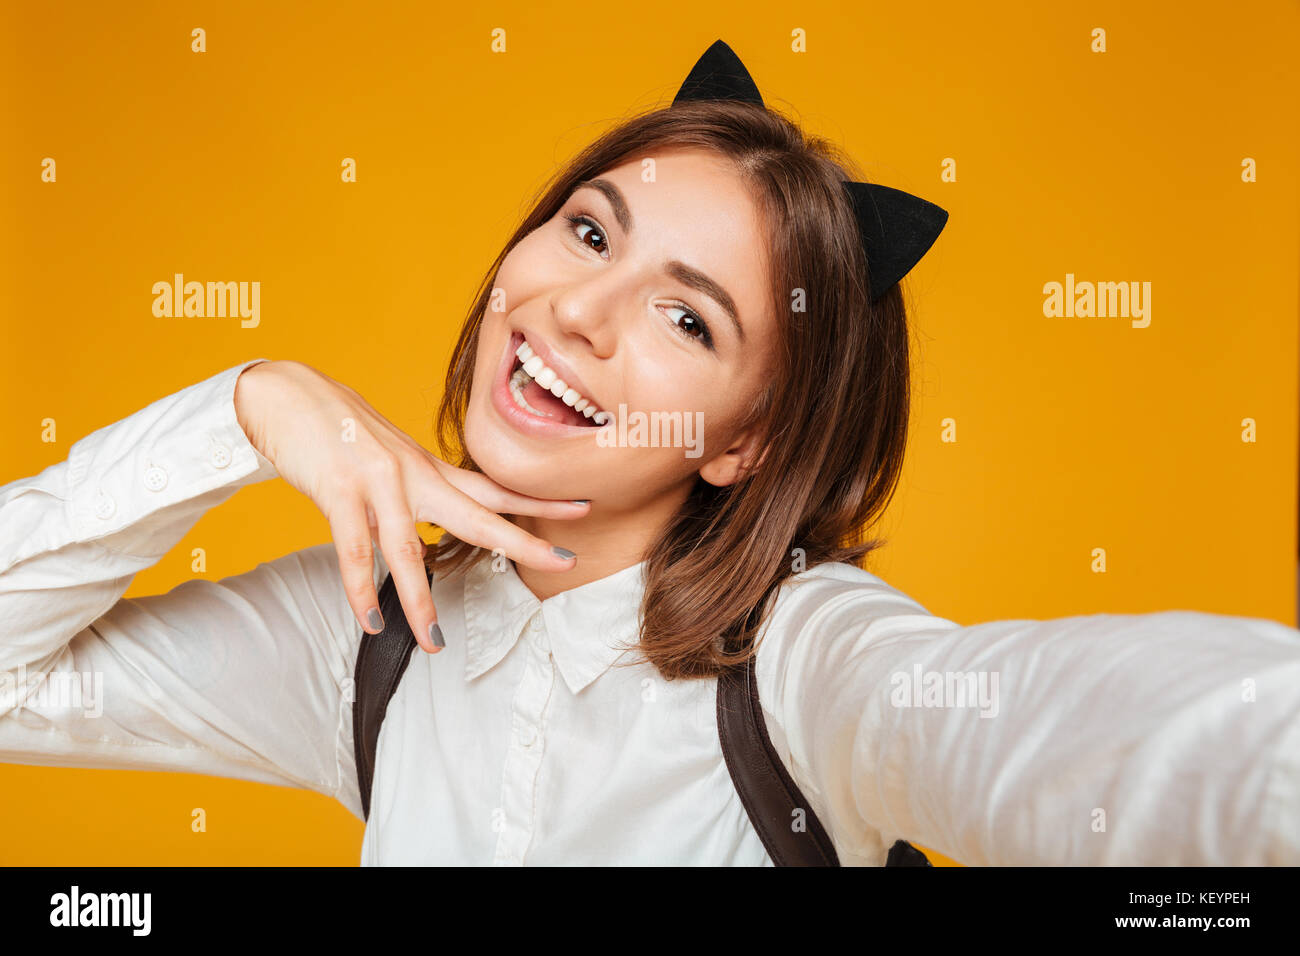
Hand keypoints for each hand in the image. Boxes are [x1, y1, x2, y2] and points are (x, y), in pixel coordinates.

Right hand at [233, 360, 586, 651]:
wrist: (285, 394)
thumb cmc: (336, 431)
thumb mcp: (388, 460)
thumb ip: (413, 494)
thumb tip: (429, 531)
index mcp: (428, 468)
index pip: (494, 488)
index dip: (538, 501)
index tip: (582, 507)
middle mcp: (413, 474)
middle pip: (478, 514)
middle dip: (523, 540)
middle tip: (566, 562)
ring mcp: (377, 482)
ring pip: (407, 551)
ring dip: (421, 600)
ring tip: (435, 642)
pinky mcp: (338, 490)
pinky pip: (353, 550)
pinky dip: (361, 590)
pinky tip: (371, 622)